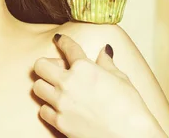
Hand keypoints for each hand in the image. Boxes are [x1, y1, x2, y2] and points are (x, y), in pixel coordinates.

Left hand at [33, 34, 165, 137]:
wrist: (131, 137)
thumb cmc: (130, 108)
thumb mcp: (120, 79)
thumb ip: (106, 63)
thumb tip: (105, 50)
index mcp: (85, 68)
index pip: (68, 48)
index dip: (63, 41)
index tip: (59, 39)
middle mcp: (68, 83)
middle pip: (40, 65)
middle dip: (46, 65)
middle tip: (54, 69)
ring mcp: (62, 103)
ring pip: (37, 87)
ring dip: (45, 86)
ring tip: (56, 90)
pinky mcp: (59, 122)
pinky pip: (43, 110)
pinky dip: (49, 108)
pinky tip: (59, 108)